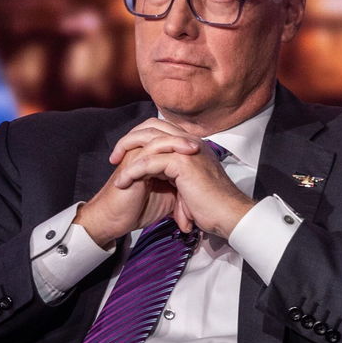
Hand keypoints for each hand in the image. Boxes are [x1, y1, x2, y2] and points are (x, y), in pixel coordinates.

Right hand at [74, 123, 197, 246]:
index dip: (188, 145)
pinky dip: (169, 147)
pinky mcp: (132, 160)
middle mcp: (144, 152)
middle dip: (185, 137)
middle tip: (202, 146)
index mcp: (152, 157)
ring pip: (158, 135)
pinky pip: (151, 147)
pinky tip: (183, 153)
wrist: (117, 219)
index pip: (171, 141)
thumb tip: (200, 186)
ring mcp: (137, 154)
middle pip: (165, 132)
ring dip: (179, 140)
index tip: (206, 155)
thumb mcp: (169, 196)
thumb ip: (181, 185)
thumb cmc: (139, 209)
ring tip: (195, 148)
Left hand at [110, 119, 255, 237]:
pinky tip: (124, 182)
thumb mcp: (190, 187)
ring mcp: (186, 150)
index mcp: (191, 145)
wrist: (227, 215)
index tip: (124, 156)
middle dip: (129, 140)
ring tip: (115, 170)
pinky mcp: (182, 162)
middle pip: (151, 127)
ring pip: (148, 140)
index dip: (140, 139)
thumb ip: (176, 179)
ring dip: (127, 153)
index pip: (160, 130)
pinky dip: (133, 171)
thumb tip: (163, 185)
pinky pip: (149, 161)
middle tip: (114, 157)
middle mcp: (190, 142)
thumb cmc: (212, 207)